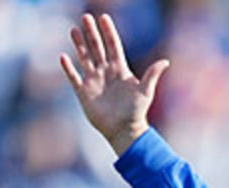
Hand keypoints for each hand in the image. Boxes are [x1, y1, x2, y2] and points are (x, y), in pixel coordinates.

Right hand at [59, 13, 168, 155]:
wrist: (124, 130)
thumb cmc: (137, 111)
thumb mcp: (145, 91)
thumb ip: (152, 75)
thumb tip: (165, 61)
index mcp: (120, 70)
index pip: (113, 46)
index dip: (109, 32)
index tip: (104, 18)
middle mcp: (106, 72)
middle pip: (97, 48)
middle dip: (91, 33)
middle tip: (86, 17)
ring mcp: (94, 81)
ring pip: (84, 58)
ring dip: (79, 44)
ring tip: (74, 30)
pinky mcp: (83, 92)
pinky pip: (73, 76)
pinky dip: (68, 67)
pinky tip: (63, 57)